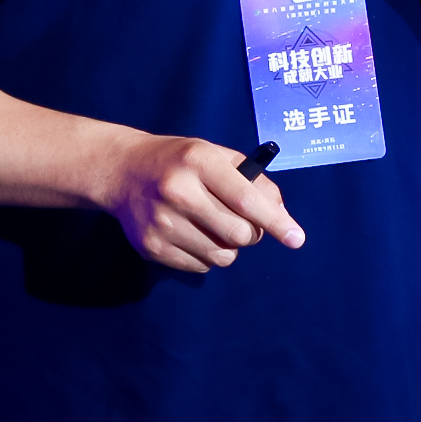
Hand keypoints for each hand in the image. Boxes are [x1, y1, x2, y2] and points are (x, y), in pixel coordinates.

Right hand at [102, 134, 303, 272]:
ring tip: (214, 225)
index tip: (296, 238)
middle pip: (238, 234)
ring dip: (229, 246)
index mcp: (199, 162)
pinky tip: (193, 233)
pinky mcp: (150, 247)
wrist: (123, 171)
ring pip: (221, 255)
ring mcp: (160, 222)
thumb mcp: (217, 156)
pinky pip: (200, 266)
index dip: (275, 221)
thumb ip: (254, 181)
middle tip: (245, 222)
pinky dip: (207, 255)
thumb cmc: (183, 162)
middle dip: (252, 233)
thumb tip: (281, 215)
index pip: (245, 200)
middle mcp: (177, 192)